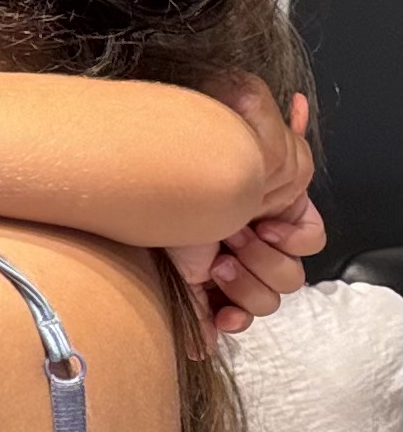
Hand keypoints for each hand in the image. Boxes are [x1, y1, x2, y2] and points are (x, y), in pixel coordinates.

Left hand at [167, 87, 317, 338]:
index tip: (267, 223)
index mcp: (267, 209)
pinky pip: (227, 324)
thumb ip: (269, 119)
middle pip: (291, 276)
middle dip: (265, 261)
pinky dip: (226, 324)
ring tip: (212, 265)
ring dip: (247, 288)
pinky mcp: (198, 294)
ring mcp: (225, 270)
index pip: (309, 237)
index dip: (296, 237)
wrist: (123, 189)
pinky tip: (215, 318)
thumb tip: (295, 107)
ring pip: (267, 301)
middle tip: (232, 238)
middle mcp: (251, 242)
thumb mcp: (229, 123)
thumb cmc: (176, 156)